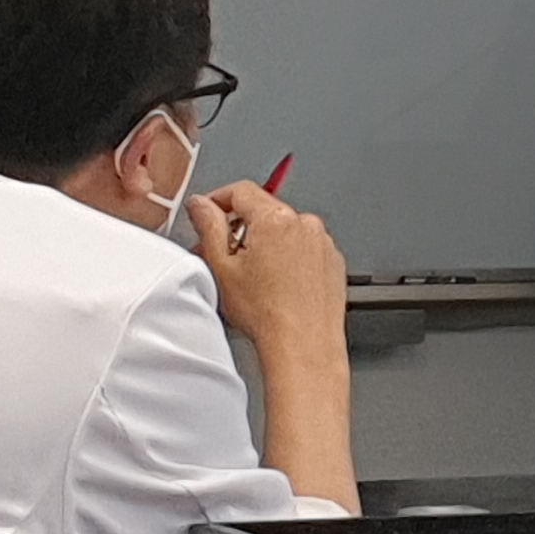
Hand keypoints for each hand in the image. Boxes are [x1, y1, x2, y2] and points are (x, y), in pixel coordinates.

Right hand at [190, 181, 347, 360]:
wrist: (303, 343)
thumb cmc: (267, 313)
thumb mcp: (222, 267)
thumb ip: (208, 226)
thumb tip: (201, 205)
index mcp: (276, 219)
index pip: (241, 190)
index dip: (217, 199)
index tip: (206, 212)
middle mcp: (305, 224)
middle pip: (264, 211)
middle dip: (239, 229)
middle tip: (223, 255)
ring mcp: (322, 242)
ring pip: (285, 230)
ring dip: (265, 243)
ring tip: (253, 277)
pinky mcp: (332, 260)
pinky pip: (304, 247)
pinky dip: (289, 257)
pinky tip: (277, 284)